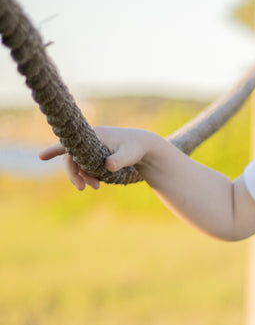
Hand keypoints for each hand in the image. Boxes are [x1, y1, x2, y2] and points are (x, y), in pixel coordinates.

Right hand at [39, 126, 156, 190]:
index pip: (69, 143)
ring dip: (83, 176)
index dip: (54, 150)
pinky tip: (95, 183)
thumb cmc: (136, 147)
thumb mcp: (130, 154)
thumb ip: (119, 160)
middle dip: (74, 174)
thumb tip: (109, 166)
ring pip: (80, 164)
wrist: (145, 146)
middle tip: (81, 188)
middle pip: (72, 158)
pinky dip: (87, 175)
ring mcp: (92, 148)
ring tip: (96, 187)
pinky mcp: (96, 155)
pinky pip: (85, 165)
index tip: (41, 157)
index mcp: (93, 136)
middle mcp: (89, 140)